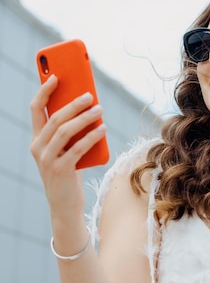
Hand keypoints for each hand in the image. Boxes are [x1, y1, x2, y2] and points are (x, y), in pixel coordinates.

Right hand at [30, 75, 106, 217]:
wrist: (65, 206)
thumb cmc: (68, 174)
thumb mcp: (65, 151)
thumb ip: (70, 133)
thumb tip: (88, 108)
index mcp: (36, 139)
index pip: (35, 109)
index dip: (44, 91)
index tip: (56, 76)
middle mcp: (37, 148)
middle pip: (54, 118)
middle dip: (73, 104)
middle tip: (90, 95)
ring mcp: (47, 160)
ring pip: (64, 131)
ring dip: (84, 118)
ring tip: (99, 110)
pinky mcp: (60, 170)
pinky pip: (77, 148)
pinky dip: (91, 137)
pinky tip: (102, 129)